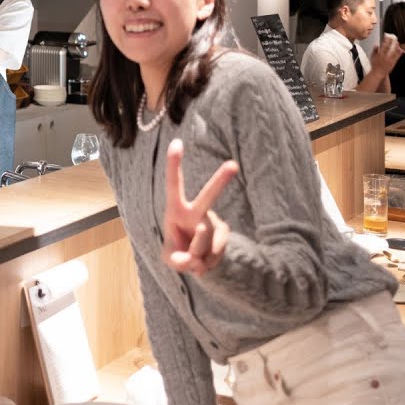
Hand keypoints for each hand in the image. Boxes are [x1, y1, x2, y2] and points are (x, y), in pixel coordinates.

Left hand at [162, 139, 237, 275]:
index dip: (174, 165)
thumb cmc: (177, 251)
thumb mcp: (170, 258)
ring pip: (205, 238)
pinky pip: (216, 251)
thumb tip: (193, 260)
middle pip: (208, 197)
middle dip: (220, 181)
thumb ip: (177, 260)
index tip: (177, 142)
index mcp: (176, 209)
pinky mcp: (224, 233)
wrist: (196, 260)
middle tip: (233, 165)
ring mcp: (212, 221)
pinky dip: (207, 262)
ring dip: (196, 254)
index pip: (174, 184)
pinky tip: (204, 261)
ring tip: (192, 258)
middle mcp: (196, 211)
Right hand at [370, 34, 401, 73]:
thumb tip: (376, 45)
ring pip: (394, 51)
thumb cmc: (375, 66)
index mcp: (380, 54)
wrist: (378, 73)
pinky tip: (400, 49)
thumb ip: (374, 51)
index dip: (385, 40)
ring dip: (396, 46)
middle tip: (393, 38)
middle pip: (390, 47)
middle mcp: (385, 56)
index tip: (387, 36)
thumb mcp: (372, 57)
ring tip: (397, 42)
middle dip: (392, 42)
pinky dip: (399, 52)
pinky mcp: (393, 62)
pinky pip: (397, 56)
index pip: (383, 45)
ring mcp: (390, 59)